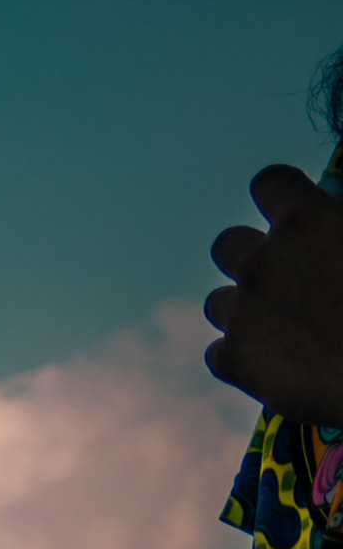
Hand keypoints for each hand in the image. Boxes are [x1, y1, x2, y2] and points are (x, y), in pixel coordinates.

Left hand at [209, 165, 342, 420]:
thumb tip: (340, 216)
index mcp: (306, 219)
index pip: (269, 183)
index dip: (283, 198)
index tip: (299, 216)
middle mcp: (262, 260)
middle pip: (228, 245)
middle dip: (254, 258)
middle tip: (292, 280)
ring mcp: (242, 312)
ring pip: (219, 302)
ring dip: (246, 310)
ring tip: (290, 329)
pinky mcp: (235, 362)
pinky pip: (218, 353)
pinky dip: (243, 358)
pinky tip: (281, 365)